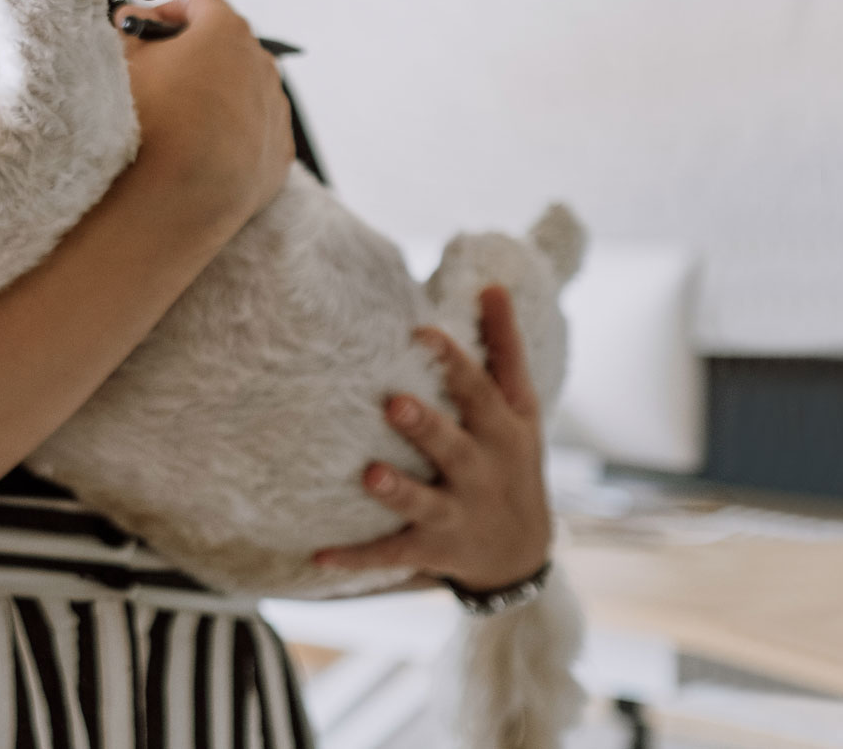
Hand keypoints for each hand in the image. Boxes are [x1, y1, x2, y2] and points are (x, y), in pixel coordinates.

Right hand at [122, 0, 293, 234]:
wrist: (170, 203)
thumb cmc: (143, 124)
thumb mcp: (121, 60)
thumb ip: (128, 27)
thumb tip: (134, 18)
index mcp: (228, 32)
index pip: (200, 3)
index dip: (168, 13)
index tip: (145, 32)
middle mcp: (262, 66)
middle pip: (227, 46)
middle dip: (195, 54)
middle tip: (158, 75)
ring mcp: (275, 113)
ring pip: (244, 90)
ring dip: (216, 95)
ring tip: (178, 120)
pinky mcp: (277, 157)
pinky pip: (254, 133)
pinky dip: (232, 135)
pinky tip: (200, 150)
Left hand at [314, 287, 553, 591]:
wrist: (523, 554)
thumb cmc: (513, 462)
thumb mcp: (521, 409)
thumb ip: (504, 349)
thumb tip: (491, 285)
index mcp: (502, 431)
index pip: (482, 392)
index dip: (455, 363)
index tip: (422, 332)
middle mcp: (482, 472)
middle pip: (454, 447)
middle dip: (426, 426)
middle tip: (392, 401)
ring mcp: (458, 514)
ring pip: (425, 504)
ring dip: (398, 491)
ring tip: (368, 474)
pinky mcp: (435, 550)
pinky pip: (392, 554)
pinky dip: (357, 557)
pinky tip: (318, 555)